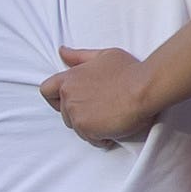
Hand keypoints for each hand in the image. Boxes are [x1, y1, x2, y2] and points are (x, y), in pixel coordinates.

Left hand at [41, 46, 161, 146]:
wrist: (144, 88)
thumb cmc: (129, 71)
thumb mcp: (104, 55)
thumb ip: (79, 56)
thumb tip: (62, 52)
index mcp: (70, 78)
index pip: (47, 90)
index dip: (55, 98)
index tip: (69, 101)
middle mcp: (69, 96)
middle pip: (65, 113)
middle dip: (80, 114)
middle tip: (100, 110)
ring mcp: (76, 113)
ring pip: (77, 127)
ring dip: (91, 126)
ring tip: (110, 118)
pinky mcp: (86, 129)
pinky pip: (90, 139)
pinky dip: (101, 137)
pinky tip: (114, 128)